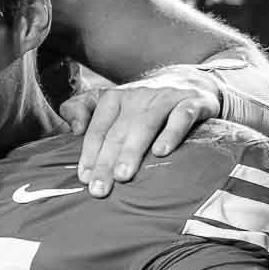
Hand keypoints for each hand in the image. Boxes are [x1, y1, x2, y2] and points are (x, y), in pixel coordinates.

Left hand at [60, 67, 219, 196]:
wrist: (191, 81)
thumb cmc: (142, 104)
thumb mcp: (109, 102)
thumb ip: (82, 109)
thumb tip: (74, 128)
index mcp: (115, 97)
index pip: (98, 128)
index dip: (89, 153)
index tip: (84, 178)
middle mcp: (139, 95)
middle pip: (118, 131)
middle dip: (106, 161)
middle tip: (99, 188)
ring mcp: (166, 97)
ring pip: (145, 124)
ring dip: (132, 151)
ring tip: (123, 176)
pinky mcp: (194, 102)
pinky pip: (182, 116)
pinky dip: (172, 133)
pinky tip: (162, 152)